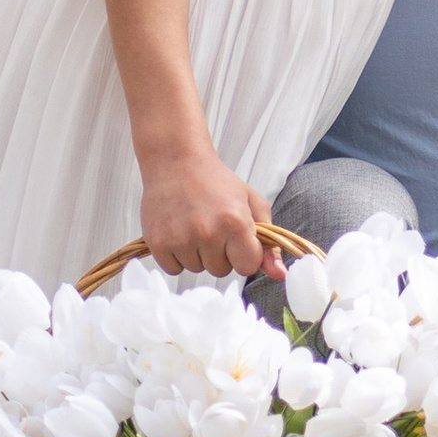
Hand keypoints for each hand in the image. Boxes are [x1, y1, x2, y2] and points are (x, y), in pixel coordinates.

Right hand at [139, 150, 278, 279]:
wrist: (176, 161)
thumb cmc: (217, 182)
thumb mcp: (252, 204)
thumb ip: (269, 243)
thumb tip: (280, 275)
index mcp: (235, 223)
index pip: (247, 267)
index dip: (244, 254)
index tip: (237, 238)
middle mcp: (208, 233)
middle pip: (221, 271)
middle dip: (220, 254)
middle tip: (212, 226)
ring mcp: (181, 239)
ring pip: (197, 269)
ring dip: (198, 254)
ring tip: (194, 225)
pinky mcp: (158, 243)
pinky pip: (174, 269)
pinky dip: (177, 255)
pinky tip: (178, 231)